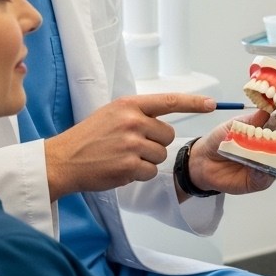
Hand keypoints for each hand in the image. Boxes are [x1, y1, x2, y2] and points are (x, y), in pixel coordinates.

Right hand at [44, 93, 215, 199]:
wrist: (63, 160)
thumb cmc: (88, 137)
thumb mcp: (111, 114)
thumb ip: (137, 113)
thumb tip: (164, 117)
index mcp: (130, 105)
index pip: (169, 100)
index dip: (193, 102)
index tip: (212, 103)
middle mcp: (133, 121)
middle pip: (168, 135)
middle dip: (156, 143)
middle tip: (132, 146)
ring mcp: (131, 143)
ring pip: (161, 155)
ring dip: (147, 160)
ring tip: (124, 157)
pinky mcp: (129, 165)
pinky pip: (150, 171)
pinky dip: (139, 174)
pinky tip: (121, 169)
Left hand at [187, 109, 275, 195]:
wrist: (203, 160)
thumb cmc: (221, 139)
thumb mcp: (237, 125)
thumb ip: (255, 120)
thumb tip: (270, 107)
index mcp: (269, 132)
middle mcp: (272, 149)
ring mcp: (267, 165)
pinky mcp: (259, 180)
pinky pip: (269, 176)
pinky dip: (271, 171)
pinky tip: (271, 166)